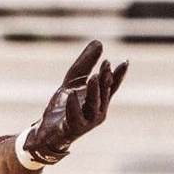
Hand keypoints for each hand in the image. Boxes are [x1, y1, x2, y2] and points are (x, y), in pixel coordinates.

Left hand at [21, 41, 126, 165]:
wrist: (48, 130)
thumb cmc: (64, 106)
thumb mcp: (73, 81)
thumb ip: (85, 63)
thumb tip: (99, 42)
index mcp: (100, 100)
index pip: (112, 86)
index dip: (119, 75)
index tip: (126, 62)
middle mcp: (98, 111)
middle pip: (104, 93)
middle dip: (106, 78)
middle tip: (106, 64)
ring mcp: (87, 121)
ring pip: (94, 105)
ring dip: (94, 91)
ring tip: (94, 77)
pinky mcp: (74, 128)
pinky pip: (75, 116)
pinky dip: (74, 106)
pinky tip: (72, 95)